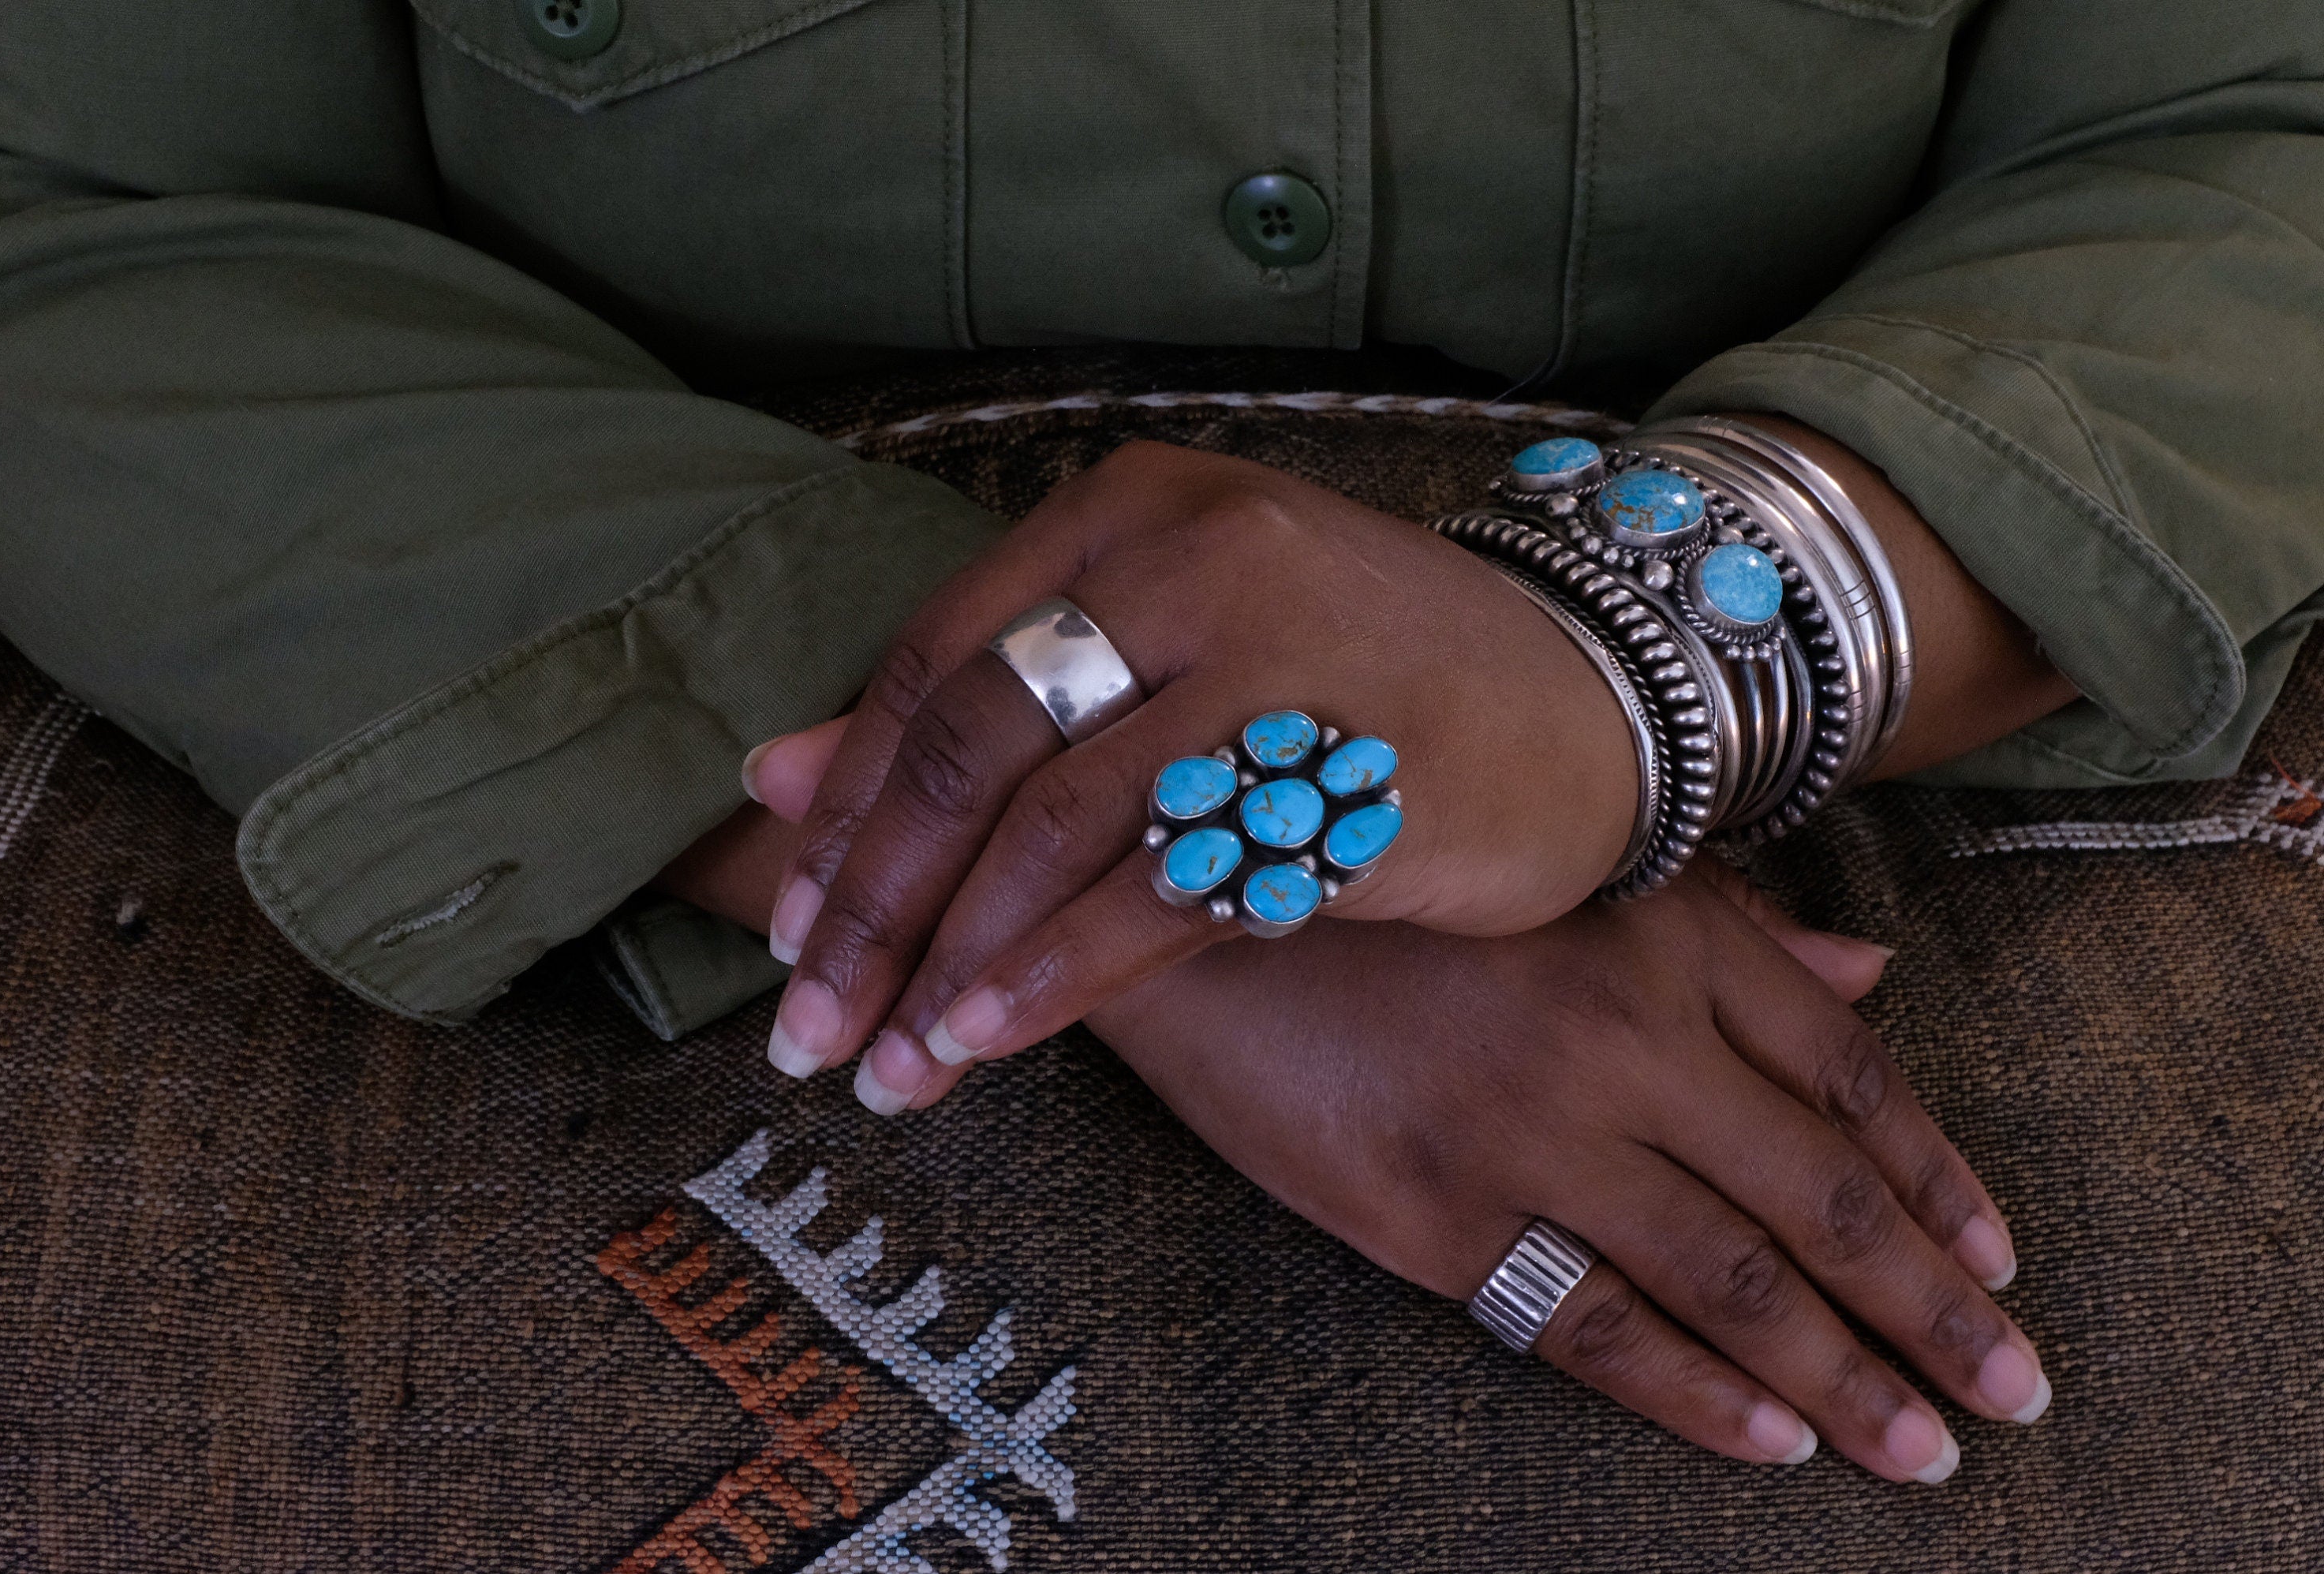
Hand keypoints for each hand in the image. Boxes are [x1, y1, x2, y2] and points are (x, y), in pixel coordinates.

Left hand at [742, 441, 1638, 1098]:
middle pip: (974, 742)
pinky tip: (994, 1035)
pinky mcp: (1352, 763)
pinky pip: (1166, 882)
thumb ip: (979, 702)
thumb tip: (771, 776)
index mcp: (1127, 509)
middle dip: (873, 904)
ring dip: (953, 959)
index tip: (790, 931)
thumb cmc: (1355, 680)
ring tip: (893, 1064)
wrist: (1594, 695)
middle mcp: (1191, 552)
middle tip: (810, 1028)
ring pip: (1055, 820)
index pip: (934, 662)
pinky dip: (1060, 969)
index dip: (843, 810)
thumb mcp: (1162, 655)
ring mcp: (1277, 649)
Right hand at [1085, 870, 2042, 1481]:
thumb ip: (1728, 921)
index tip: (2001, 1259)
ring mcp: (1532, 1128)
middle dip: (1931, 1307)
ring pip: (1732, 1275)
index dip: (1938, 1176)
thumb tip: (1873, 968)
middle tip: (2017, 1390)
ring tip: (1927, 1449)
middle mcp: (1624, 1031)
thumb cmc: (1382, 864)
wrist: (1181, 881)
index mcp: (1664, 932)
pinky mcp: (1434, 1211)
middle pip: (1820, 1191)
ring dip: (1847, 1375)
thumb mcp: (1568, 859)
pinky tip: (1774, 1441)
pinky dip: (1698, 1394)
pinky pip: (1595, 1324)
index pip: (1847, 1071)